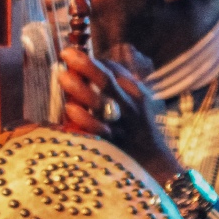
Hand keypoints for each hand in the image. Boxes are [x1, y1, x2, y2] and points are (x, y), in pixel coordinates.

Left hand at [58, 44, 176, 184]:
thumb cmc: (139, 129)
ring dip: (81, 89)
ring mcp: (122, 124)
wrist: (156, 165)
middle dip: (86, 65)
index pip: (113, 69)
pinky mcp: (114, 143)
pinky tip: (69, 110)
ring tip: (62, 76)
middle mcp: (129, 105)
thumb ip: (120, 82)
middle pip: (107, 81)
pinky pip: (98, 130)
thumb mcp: (136, 102)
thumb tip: (100, 61)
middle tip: (65, 53)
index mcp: (135, 91)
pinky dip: (84, 119)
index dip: (91, 60)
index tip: (70, 54)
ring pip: (101, 103)